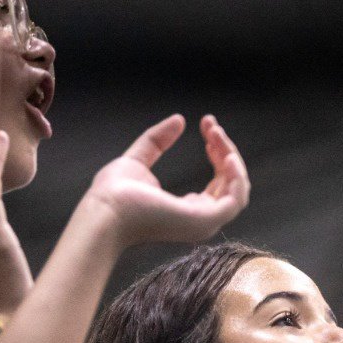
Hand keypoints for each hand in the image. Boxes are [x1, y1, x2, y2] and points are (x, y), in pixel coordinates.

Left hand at [80, 115, 249, 247]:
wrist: (104, 210)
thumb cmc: (114, 195)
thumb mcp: (139, 158)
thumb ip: (158, 141)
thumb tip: (180, 120)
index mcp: (187, 209)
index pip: (218, 183)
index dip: (217, 152)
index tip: (207, 126)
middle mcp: (200, 219)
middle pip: (230, 184)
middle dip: (226, 150)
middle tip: (212, 126)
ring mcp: (203, 222)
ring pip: (238, 190)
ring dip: (232, 157)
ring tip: (217, 134)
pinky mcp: (203, 219)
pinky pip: (236, 199)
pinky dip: (237, 176)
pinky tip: (226, 154)